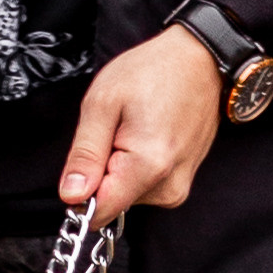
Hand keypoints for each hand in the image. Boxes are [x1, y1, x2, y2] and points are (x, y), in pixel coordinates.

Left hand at [59, 29, 223, 227]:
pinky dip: (138, 166)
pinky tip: (148, 136)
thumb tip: (72, 196)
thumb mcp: (103, 103)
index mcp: (147, 167)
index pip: (99, 212)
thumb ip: (85, 154)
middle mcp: (168, 187)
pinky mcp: (182, 182)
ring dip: (121, 167)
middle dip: (104, 172)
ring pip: (128, 195)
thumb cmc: (153, 72)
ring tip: (136, 129)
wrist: (200, 60)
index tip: (91, 158)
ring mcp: (179, 187)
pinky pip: (145, 187)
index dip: (83, 191)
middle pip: (113, 203)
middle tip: (117, 132)